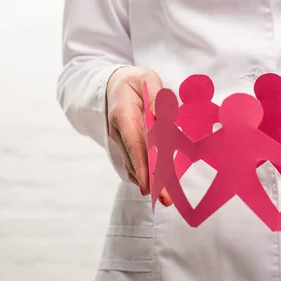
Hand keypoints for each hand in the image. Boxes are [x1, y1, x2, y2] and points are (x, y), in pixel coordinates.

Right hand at [106, 66, 165, 199]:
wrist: (114, 85)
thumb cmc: (133, 82)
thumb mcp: (146, 79)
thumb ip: (156, 95)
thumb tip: (163, 114)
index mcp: (123, 114)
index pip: (133, 143)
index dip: (141, 165)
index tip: (149, 184)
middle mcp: (119, 133)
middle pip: (136, 161)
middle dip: (151, 182)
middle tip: (165, 200)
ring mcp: (121, 142)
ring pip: (136, 166)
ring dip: (151, 184)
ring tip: (166, 200)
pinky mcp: (128, 147)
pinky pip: (138, 163)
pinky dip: (148, 176)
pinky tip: (161, 188)